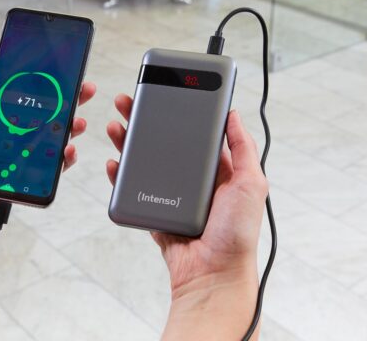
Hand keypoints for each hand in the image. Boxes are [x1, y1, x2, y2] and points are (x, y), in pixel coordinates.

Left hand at [0, 54, 96, 238]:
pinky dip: (63, 160)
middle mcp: (8, 137)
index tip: (60, 72)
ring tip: (77, 121)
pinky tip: (67, 149)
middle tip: (83, 90)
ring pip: (52, 141)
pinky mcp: (23, 179)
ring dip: (70, 129)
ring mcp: (18, 158)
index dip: (43, 85)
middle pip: (45, 116)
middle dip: (67, 102)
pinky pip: (49, 169)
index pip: (24, 97)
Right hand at [106, 94, 266, 338]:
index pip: (194, 132)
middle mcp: (194, 181)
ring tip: (116, 124)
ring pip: (145, 163)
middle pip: (165, 143)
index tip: (167, 91)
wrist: (213, 275)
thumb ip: (244, 148)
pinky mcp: (155, 214)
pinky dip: (121, 176)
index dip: (180, 111)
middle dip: (146, 121)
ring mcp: (172, 196)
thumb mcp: (252, 184)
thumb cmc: (237, 235)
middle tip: (130, 102)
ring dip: (129, 142)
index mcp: (217, 171)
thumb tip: (233, 114)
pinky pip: (134, 191)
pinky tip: (114, 162)